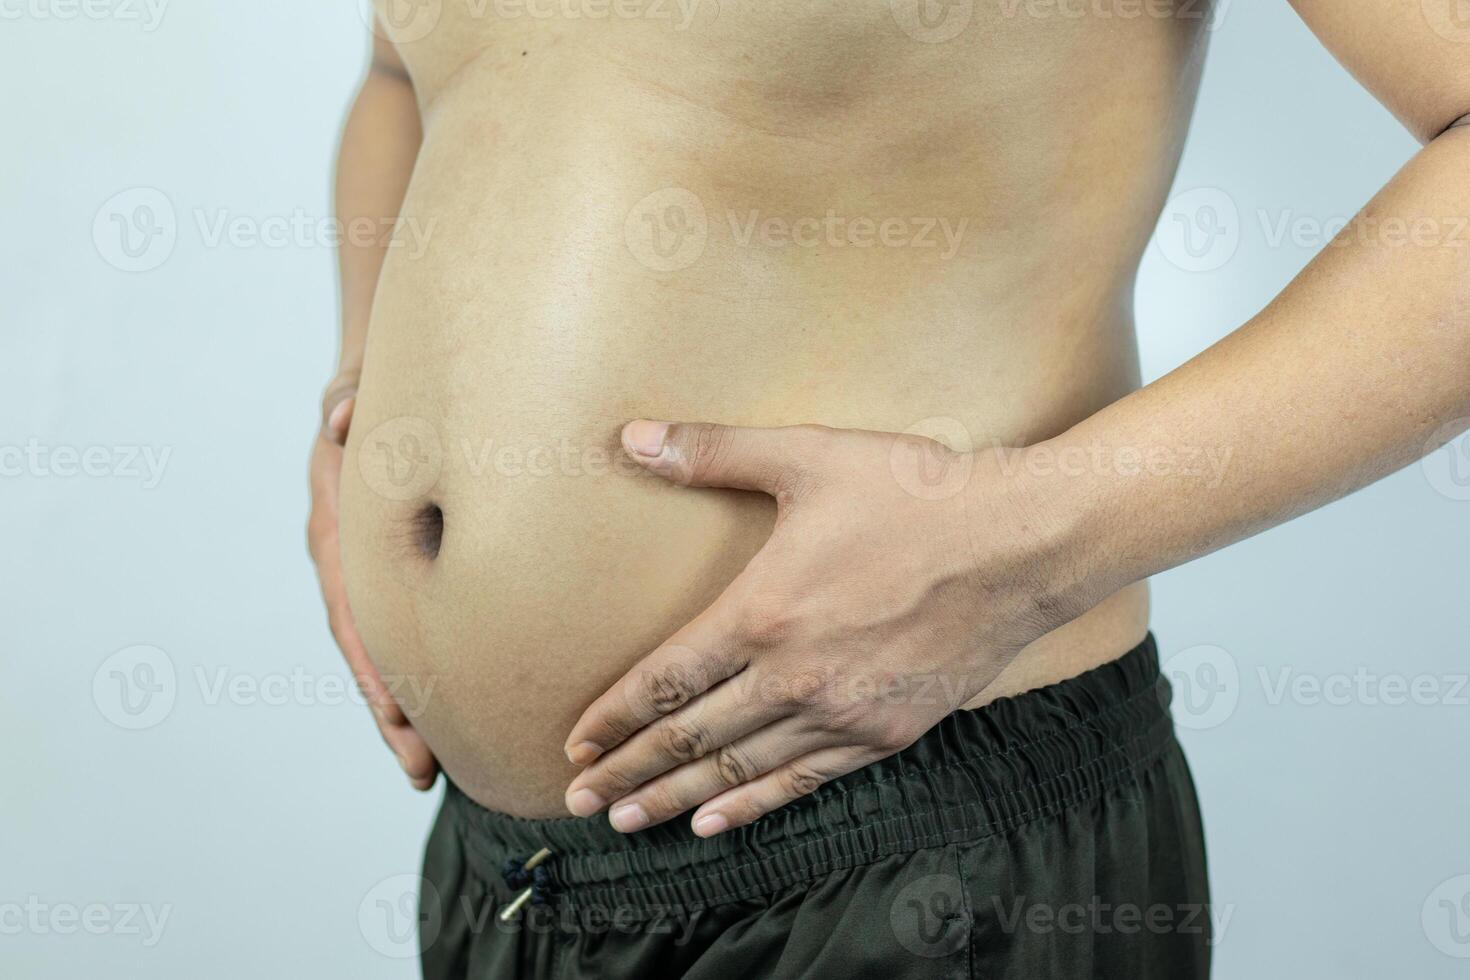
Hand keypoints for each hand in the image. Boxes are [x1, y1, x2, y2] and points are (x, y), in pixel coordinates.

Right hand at [308, 377, 437, 789]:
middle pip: (369, 651)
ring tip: (436, 768)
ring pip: (388, 650)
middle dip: (392, 711)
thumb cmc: (371, 391)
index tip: (397, 719)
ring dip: (407, 707)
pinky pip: (411, 628)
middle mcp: (347, 563)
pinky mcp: (398, 572)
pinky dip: (426, 671)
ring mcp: (368, 573)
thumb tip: (342, 418)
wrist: (370, 390)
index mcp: (336, 530)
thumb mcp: (354, 388)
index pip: (354, 613)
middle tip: (422, 770)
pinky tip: (458, 713)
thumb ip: (347, 400)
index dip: (374, 669)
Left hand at [563, 419, 1078, 835]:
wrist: (1019, 545)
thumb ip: (714, 452)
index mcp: (761, 613)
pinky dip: (751, 806)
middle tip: (577, 798)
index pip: (664, 682)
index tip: (574, 744)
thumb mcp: (808, 457)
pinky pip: (801, 781)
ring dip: (673, 798)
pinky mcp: (883, 734)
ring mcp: (840, 713)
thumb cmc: (915, 494)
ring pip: (737, 770)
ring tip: (625, 820)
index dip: (613, 717)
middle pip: (687, 737)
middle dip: (626, 772)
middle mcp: (792, 676)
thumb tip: (632, 436)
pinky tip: (713, 822)